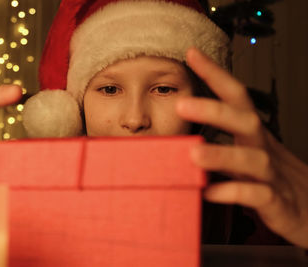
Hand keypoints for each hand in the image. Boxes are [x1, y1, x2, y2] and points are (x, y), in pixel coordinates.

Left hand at [176, 48, 307, 247]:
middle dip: (215, 110)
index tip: (192, 54)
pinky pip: (257, 195)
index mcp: (254, 136)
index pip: (236, 97)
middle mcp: (263, 149)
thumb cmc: (274, 180)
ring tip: (194, 153)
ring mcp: (272, 175)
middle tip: (183, 105)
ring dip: (222, 154)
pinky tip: (209, 191)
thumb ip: (220, 151)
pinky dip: (233, 192)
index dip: (216, 75)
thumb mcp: (246, 159)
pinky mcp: (276, 202)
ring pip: (252, 159)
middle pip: (245, 121)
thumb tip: (181, 145)